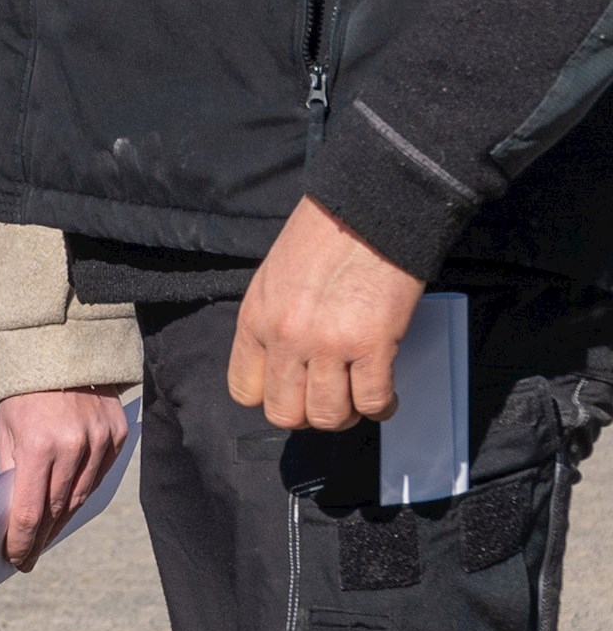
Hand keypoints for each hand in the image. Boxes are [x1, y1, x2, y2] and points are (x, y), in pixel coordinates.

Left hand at [0, 386, 127, 568]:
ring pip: (81, 498)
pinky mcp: (116, 436)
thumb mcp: (5, 428)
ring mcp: (100, 443)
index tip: (15, 558)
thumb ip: (11, 469)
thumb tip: (14, 509)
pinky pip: (99, 477)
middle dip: (40, 537)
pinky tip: (68, 510)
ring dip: (62, 522)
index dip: (22, 540)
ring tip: (45, 538)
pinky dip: (83, 495)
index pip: (30, 510)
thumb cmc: (22, 391)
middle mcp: (74, 448)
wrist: (61, 349)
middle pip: (57, 509)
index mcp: (39, 446)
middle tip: (28, 557)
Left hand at [231, 195, 424, 430]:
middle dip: (308, 417)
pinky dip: (380, 408)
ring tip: (357, 400)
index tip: (294, 393)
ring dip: (346, 416)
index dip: (272, 399)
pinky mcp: (371, 345)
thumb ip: (273, 324)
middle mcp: (284, 338)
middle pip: (285, 413)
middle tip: (329, 402)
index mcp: (255, 320)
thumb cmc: (323, 240)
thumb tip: (287, 367)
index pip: (245, 389)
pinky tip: (385, 397)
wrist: (367, 213)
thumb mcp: (274, 281)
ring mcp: (327, 345)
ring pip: (327, 416)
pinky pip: (371, 402)